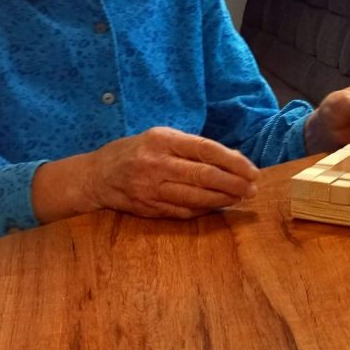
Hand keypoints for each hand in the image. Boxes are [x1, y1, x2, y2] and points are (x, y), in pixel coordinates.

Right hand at [33, 127, 259, 221]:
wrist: (96, 175)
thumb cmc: (137, 152)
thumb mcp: (160, 137)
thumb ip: (192, 147)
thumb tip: (233, 161)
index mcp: (161, 139)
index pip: (206, 150)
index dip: (234, 162)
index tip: (252, 171)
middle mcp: (155, 163)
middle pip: (204, 176)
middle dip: (234, 184)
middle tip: (252, 189)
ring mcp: (150, 188)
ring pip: (196, 197)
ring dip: (223, 200)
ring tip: (241, 198)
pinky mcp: (148, 208)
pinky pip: (184, 212)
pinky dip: (205, 210)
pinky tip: (218, 206)